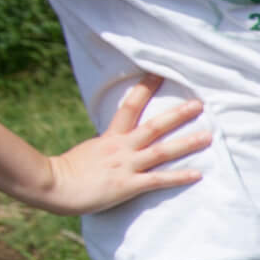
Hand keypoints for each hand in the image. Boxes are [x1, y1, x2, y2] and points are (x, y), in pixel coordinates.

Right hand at [33, 75, 207, 214]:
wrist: (51, 185)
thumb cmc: (66, 172)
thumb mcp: (89, 152)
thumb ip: (106, 147)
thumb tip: (116, 143)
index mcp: (110, 137)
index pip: (129, 107)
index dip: (144, 89)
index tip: (159, 74)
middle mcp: (121, 147)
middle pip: (154, 126)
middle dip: (177, 115)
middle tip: (199, 104)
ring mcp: (125, 165)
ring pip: (161, 151)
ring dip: (187, 143)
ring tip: (208, 136)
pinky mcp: (128, 185)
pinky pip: (158, 180)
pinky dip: (178, 177)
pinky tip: (198, 175)